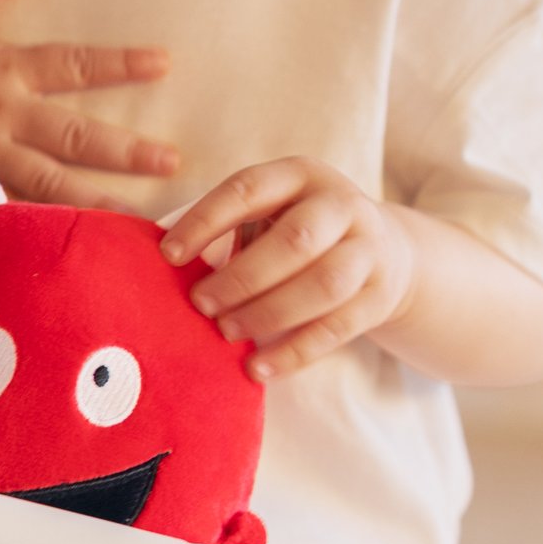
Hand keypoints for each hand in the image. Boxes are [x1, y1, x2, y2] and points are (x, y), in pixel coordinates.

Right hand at [0, 0, 176, 208]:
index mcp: (7, 70)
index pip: (77, 65)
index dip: (122, 63)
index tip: (164, 64)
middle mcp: (5, 115)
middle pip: (77, 136)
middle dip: (126, 150)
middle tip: (171, 162)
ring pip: (51, 184)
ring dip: (95, 201)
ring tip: (135, 219)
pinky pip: (10, 212)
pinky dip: (39, 228)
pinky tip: (68, 246)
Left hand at [162, 157, 421, 380]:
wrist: (385, 252)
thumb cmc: (297, 233)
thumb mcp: (268, 214)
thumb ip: (225, 229)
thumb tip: (157, 261)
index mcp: (300, 175)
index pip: (248, 189)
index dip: (205, 221)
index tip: (167, 256)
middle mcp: (341, 205)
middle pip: (296, 241)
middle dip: (242, 277)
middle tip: (201, 305)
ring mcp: (369, 250)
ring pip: (324, 285)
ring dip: (269, 313)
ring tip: (226, 333)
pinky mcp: (379, 296)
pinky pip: (337, 329)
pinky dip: (293, 353)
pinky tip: (256, 368)